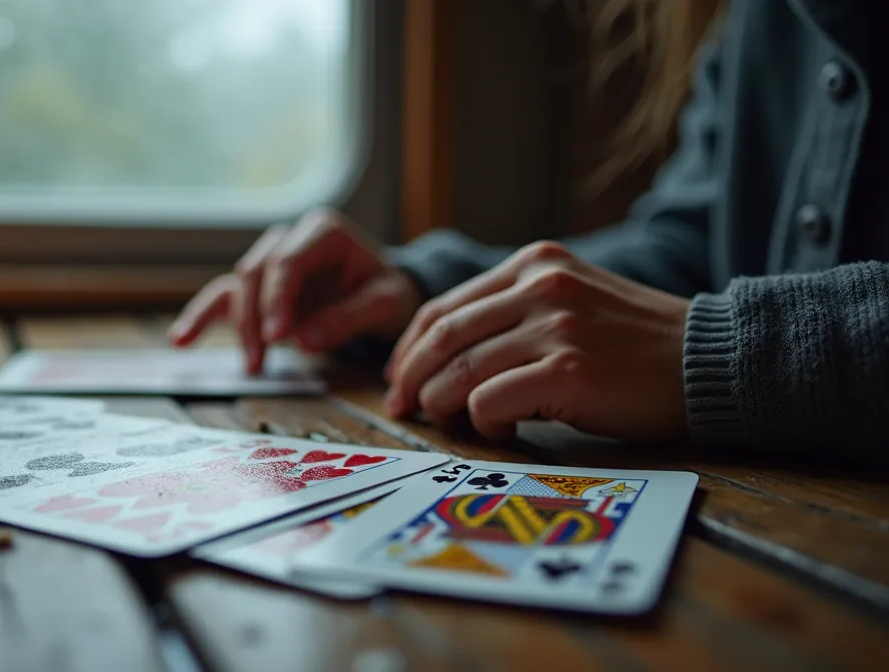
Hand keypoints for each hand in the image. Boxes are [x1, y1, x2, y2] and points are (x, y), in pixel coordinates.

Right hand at [168, 208, 421, 373]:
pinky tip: (180, 339)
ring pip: (238, 285)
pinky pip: (224, 297)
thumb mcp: (386, 304)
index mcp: (323, 231)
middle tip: (262, 359)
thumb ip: (349, 318)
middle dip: (255, 317)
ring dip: (239, 326)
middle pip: (256, 272)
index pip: (287, 260)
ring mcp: (270, 261)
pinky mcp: (259, 287)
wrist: (387, 294)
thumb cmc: (388, 293)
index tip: (279, 336)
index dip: (277, 298)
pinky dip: (202, 317)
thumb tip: (304, 340)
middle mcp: (290, 238)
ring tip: (250, 364)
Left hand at [385, 241, 690, 441]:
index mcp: (534, 264)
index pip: (445, 306)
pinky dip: (483, 423)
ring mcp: (554, 326)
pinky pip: (490, 401)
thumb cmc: (636, 345)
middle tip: (403, 408)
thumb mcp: (572, 302)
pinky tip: (504, 431)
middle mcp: (540, 286)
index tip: (400, 377)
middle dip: (411, 377)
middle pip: (442, 336)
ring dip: (443, 406)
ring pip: (460, 371)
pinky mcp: (568, 369)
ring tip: (453, 425)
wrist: (711, 361)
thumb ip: (514, 314)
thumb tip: (443, 359)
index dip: (411, 347)